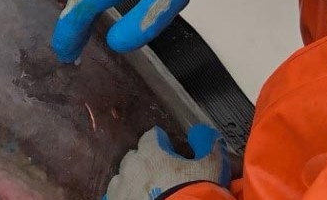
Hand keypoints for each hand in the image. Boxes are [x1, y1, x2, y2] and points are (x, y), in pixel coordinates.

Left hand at [102, 125, 229, 199]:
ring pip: (122, 178)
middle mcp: (131, 167)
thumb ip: (209, 147)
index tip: (170, 150)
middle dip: (146, 162)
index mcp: (151, 153)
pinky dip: (124, 198)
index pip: (152, 136)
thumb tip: (205, 133)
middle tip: (162, 175)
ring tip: (149, 192)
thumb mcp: (211, 168)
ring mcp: (120, 188)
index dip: (163, 143)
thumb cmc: (193, 194)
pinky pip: (114, 197)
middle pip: (135, 157)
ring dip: (133, 181)